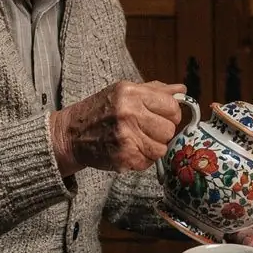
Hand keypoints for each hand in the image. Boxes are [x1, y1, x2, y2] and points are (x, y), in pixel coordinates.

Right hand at [50, 80, 184, 175]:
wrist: (71, 134)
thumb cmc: (100, 110)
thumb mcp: (124, 91)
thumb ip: (155, 91)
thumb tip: (181, 90)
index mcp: (131, 93)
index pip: (171, 106)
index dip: (170, 113)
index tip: (161, 116)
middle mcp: (128, 113)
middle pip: (169, 129)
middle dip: (161, 132)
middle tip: (146, 130)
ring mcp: (125, 136)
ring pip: (161, 148)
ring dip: (152, 147)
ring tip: (137, 141)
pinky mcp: (123, 157)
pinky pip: (148, 162)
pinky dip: (141, 159)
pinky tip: (129, 150)